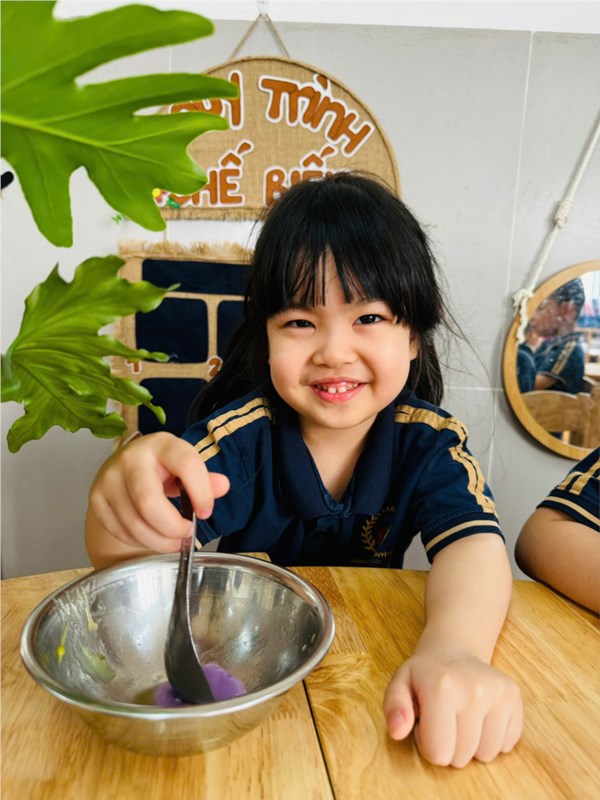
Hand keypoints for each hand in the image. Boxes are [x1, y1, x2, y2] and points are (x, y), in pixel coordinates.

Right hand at [87, 432, 229, 555]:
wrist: (125, 465)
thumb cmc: (163, 467)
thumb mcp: (186, 466)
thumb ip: (206, 479)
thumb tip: (223, 486)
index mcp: (161, 445)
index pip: (185, 465)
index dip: (200, 493)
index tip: (205, 513)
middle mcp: (130, 458)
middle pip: (149, 503)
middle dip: (173, 528)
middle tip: (187, 534)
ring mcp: (109, 478)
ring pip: (134, 524)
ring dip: (159, 541)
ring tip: (174, 542)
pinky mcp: (97, 498)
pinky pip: (121, 531)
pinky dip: (141, 542)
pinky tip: (153, 537)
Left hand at [383, 646, 522, 766]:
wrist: (454, 650)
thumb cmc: (424, 674)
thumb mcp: (400, 685)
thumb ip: (394, 708)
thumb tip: (397, 731)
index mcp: (441, 688)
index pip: (438, 754)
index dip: (428, 743)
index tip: (427, 722)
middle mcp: (474, 690)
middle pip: (462, 758)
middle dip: (449, 746)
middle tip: (444, 719)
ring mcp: (498, 693)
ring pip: (486, 755)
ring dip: (472, 745)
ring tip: (461, 718)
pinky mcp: (514, 697)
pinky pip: (507, 745)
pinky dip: (493, 738)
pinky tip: (480, 717)